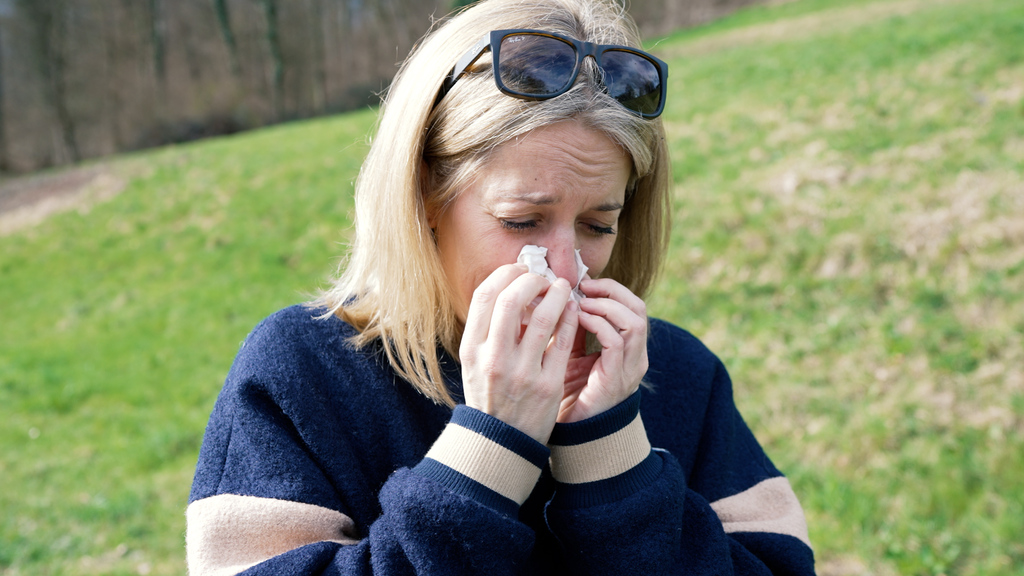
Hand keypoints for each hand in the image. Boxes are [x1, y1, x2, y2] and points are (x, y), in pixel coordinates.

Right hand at [460, 264, 579, 443]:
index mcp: (472, 349)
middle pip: (512, 299)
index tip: (519, 269)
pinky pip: (564, 341)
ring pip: (545, 317)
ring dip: (557, 294)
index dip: (505, 274)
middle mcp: (494, 358)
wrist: (501, 443)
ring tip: (563, 288)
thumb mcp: (474, 363)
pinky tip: (573, 310)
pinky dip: (571, 318)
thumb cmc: (489, 396)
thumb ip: (486, 330)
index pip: (485, 296)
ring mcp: (522, 372)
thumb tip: (508, 288)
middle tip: (543, 277)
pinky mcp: (548, 385)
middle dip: (532, 279)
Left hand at [558, 278, 647, 423]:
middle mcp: (635, 357)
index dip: (611, 289)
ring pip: (633, 322)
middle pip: (638, 308)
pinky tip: (580, 319)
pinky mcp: (617, 380)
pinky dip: (599, 324)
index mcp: (628, 348)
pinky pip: (616, 342)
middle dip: (612, 291)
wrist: (570, 434)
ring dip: (606, 306)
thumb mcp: (571, 352)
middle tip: (584, 287)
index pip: (633, 306)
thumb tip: (561, 296)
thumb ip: (573, 327)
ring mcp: (629, 369)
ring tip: (581, 303)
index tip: (583, 283)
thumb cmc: (569, 393)